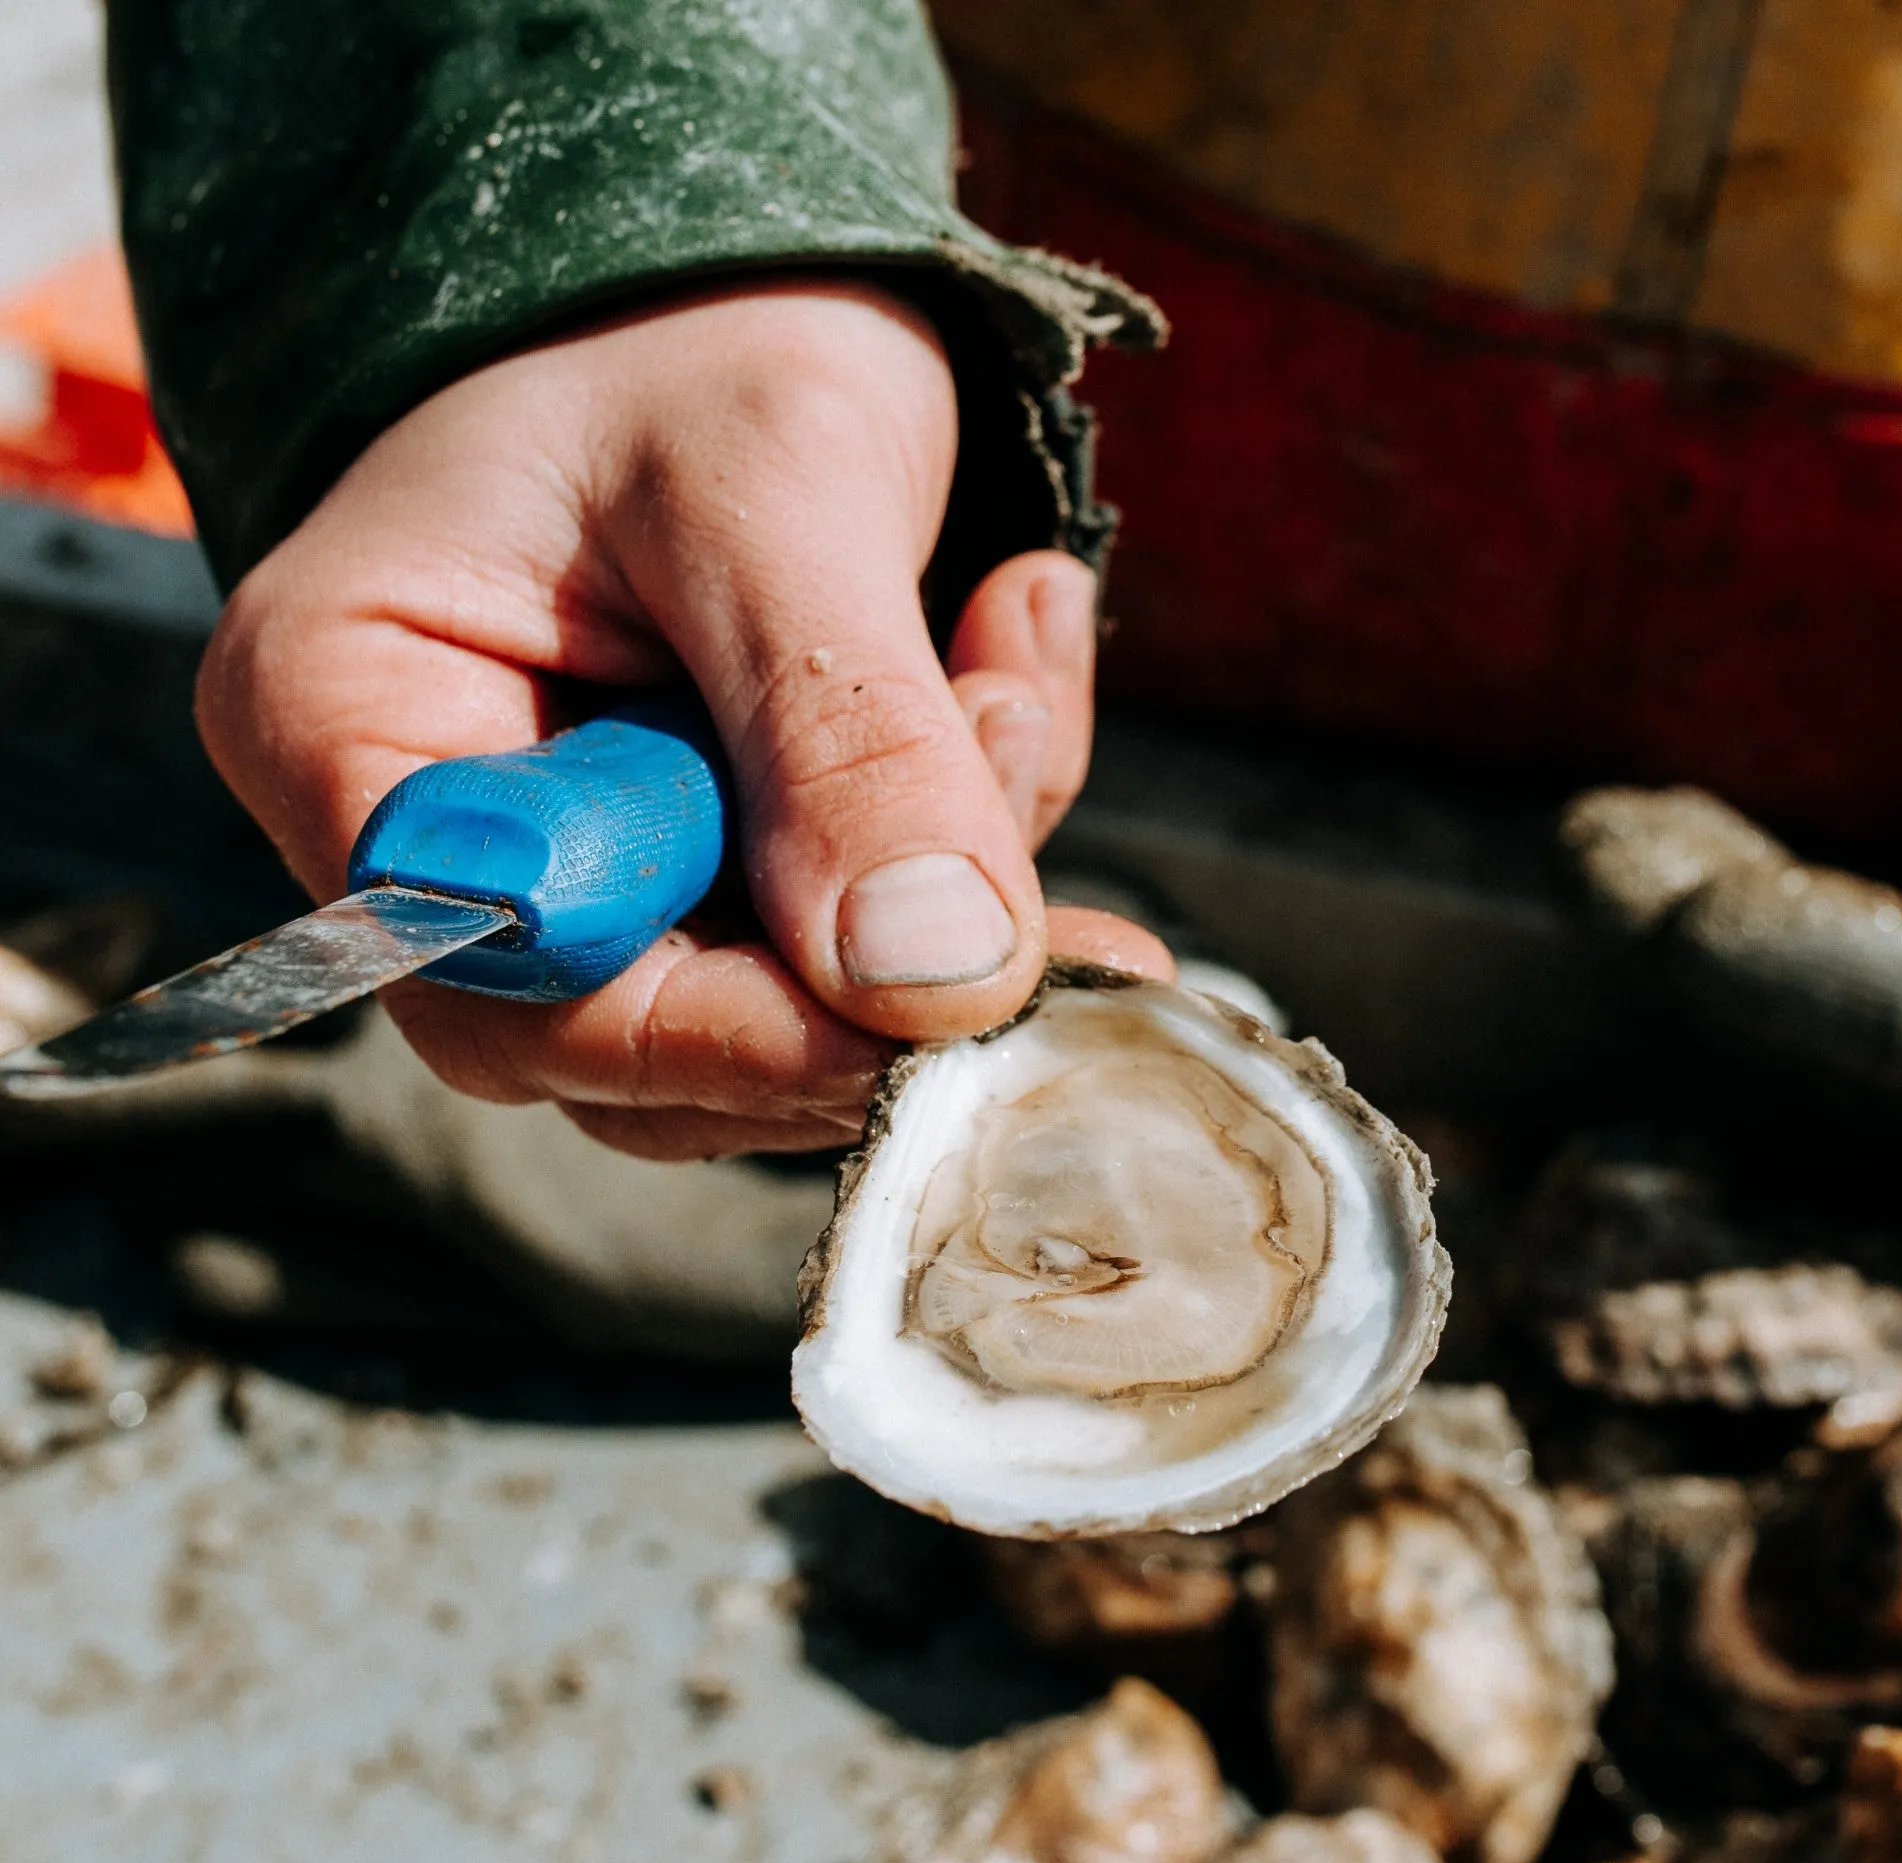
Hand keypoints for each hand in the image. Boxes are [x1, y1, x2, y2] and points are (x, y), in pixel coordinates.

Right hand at [195, 281, 1170, 1159]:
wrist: (735, 269)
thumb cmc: (694, 317)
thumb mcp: (772, 478)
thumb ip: (842, 727)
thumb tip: (936, 977)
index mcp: (346, 721)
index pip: (508, 990)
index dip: (729, 1040)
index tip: (932, 1008)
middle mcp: (447, 836)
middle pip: (648, 1039)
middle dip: (875, 972)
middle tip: (1041, 835)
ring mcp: (585, 862)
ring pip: (780, 1005)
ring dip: (952, 883)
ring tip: (1014, 667)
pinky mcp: (712, 861)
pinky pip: (857, 934)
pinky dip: (976, 826)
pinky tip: (1015, 644)